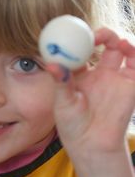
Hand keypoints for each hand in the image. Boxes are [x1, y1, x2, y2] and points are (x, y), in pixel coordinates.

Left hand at [47, 28, 134, 162]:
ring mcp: (115, 77)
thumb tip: (51, 64)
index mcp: (80, 74)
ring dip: (119, 38)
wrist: (93, 145)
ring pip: (121, 49)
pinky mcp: (130, 84)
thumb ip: (60, 82)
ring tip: (114, 40)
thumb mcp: (63, 103)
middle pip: (103, 44)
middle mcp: (98, 72)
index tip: (74, 31)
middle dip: (102, 34)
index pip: (81, 48)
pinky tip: (127, 47)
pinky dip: (134, 51)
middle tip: (97, 34)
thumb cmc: (73, 125)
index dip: (79, 38)